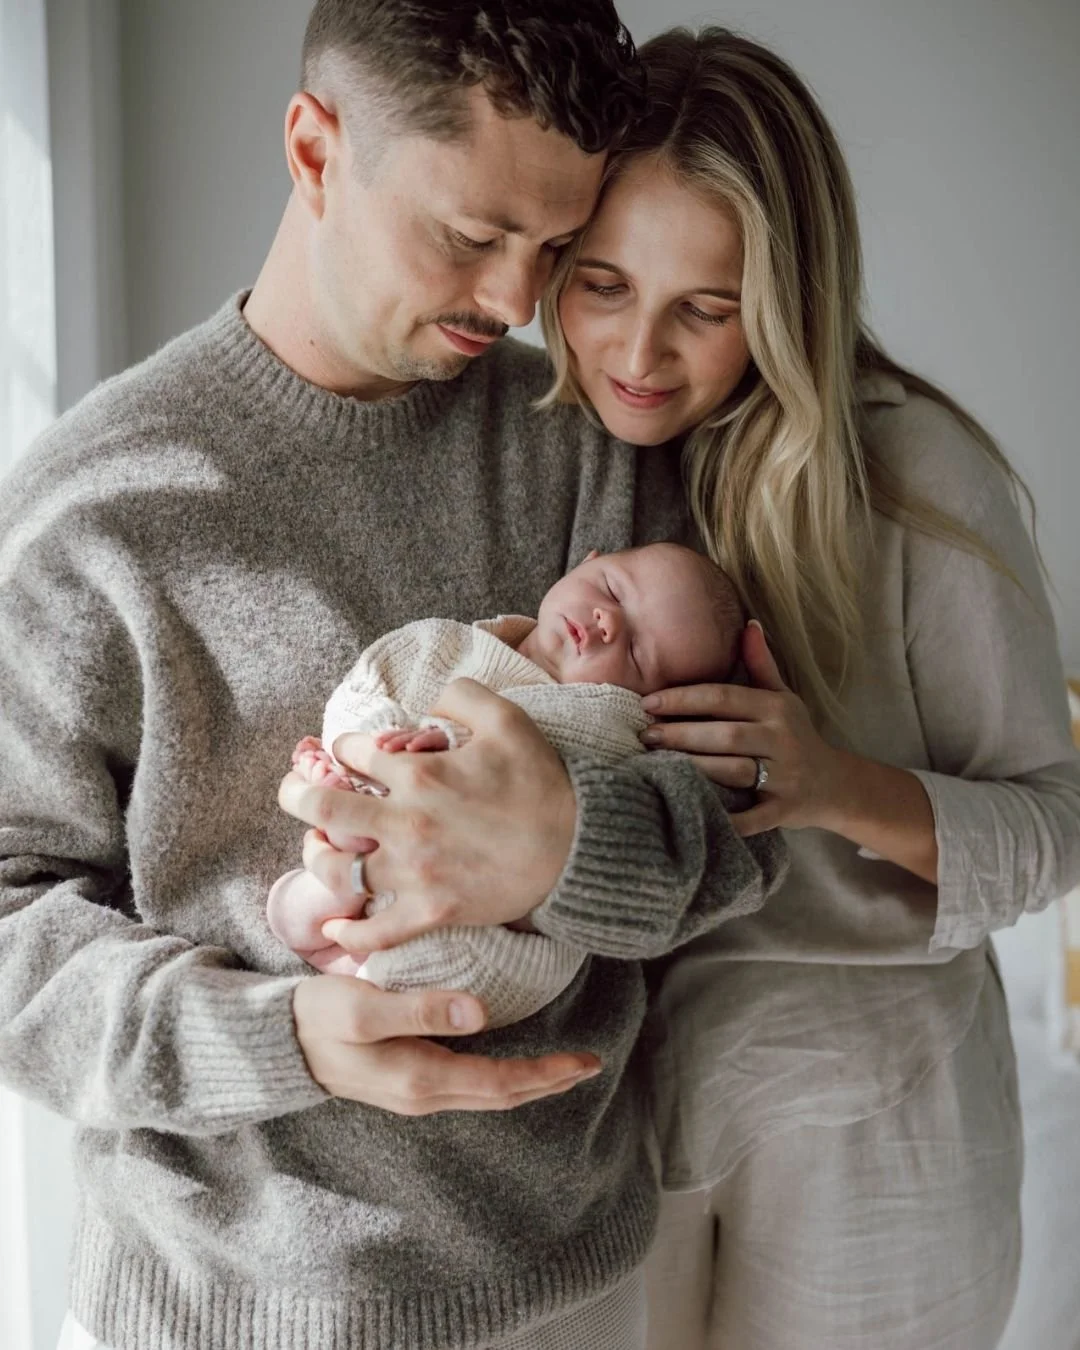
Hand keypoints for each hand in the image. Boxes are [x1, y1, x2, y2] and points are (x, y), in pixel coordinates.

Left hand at [277, 678, 576, 952]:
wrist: (578, 848)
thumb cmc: (543, 781)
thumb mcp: (508, 718)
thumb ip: (461, 696)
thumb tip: (429, 700)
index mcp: (420, 773)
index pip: (354, 752)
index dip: (345, 746)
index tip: (350, 751)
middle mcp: (406, 822)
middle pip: (323, 807)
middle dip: (296, 794)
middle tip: (293, 790)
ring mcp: (415, 872)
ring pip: (338, 870)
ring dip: (317, 857)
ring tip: (316, 848)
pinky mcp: (431, 912)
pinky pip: (376, 931)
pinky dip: (350, 932)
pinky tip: (336, 927)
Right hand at [293, 975, 600, 1114]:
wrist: (276, 1042)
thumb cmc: (317, 1017)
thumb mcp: (363, 1007)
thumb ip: (420, 1008)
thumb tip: (479, 1014)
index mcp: (420, 1079)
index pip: (501, 1082)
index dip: (547, 1074)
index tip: (585, 1061)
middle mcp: (424, 1094)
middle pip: (502, 1094)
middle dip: (549, 1081)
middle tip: (590, 1064)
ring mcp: (415, 1092)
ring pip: (487, 1092)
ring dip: (528, 1081)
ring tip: (562, 1065)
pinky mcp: (407, 1079)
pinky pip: (469, 1084)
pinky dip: (501, 1076)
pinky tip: (511, 1061)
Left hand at [640, 620, 847, 835]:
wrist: (834, 783)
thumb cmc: (796, 735)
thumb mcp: (783, 697)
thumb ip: (761, 664)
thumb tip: (749, 624)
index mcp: (776, 708)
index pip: (723, 697)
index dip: (683, 698)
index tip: (648, 702)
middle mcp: (782, 740)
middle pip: (724, 734)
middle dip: (680, 734)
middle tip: (644, 735)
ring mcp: (785, 776)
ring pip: (734, 771)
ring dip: (693, 769)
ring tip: (656, 766)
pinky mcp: (785, 810)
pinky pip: (751, 817)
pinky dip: (725, 818)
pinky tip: (692, 811)